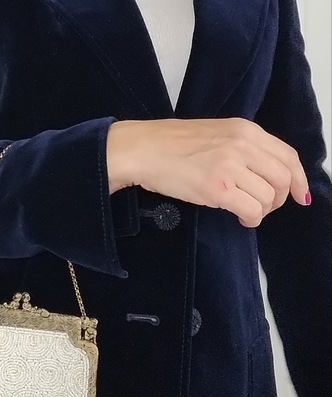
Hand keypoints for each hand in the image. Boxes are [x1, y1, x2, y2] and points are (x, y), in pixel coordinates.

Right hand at [106, 117, 309, 226]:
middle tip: (262, 207)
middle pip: (283, 179)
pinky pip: (250, 209)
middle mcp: (242, 145)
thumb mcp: (215, 134)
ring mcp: (229, 167)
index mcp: (245, 130)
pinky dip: (251, 218)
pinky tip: (240, 218)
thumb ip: (242, 148)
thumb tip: (262, 173)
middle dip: (279, 200)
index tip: (300, 195)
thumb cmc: (171, 145)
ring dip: (261, 211)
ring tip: (245, 212)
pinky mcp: (216, 188)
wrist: (143, 149)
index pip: (288, 156)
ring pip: (268, 197)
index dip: (299, 179)